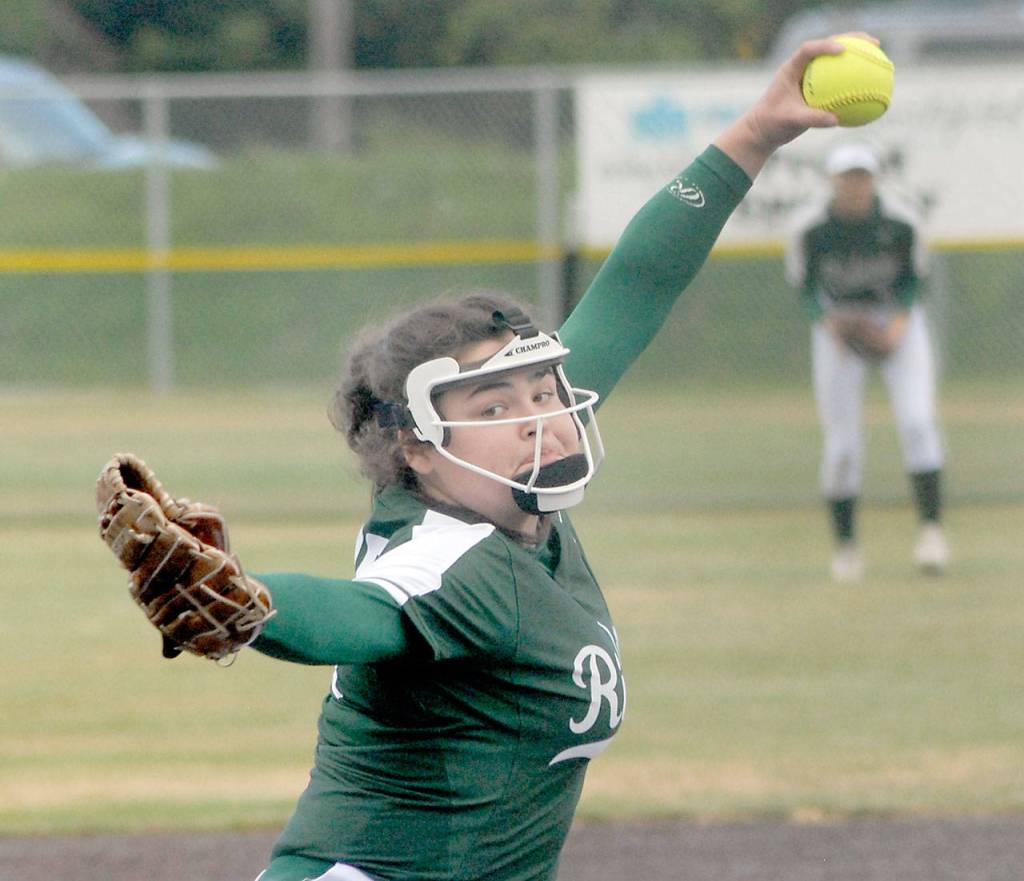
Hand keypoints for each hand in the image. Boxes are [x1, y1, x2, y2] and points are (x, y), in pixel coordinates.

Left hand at [715, 33, 878, 178]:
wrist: (762, 132)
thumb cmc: (771, 124)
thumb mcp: (790, 121)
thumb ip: (811, 119)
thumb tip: (836, 120)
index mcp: (791, 69)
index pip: (809, 49)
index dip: (826, 46)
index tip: (843, 50)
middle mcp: (802, 68)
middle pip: (829, 46)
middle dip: (852, 40)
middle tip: (873, 42)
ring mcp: (810, 77)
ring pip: (837, 62)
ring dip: (858, 57)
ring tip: (880, 56)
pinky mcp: (816, 88)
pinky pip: (838, 81)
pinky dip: (854, 81)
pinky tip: (873, 87)